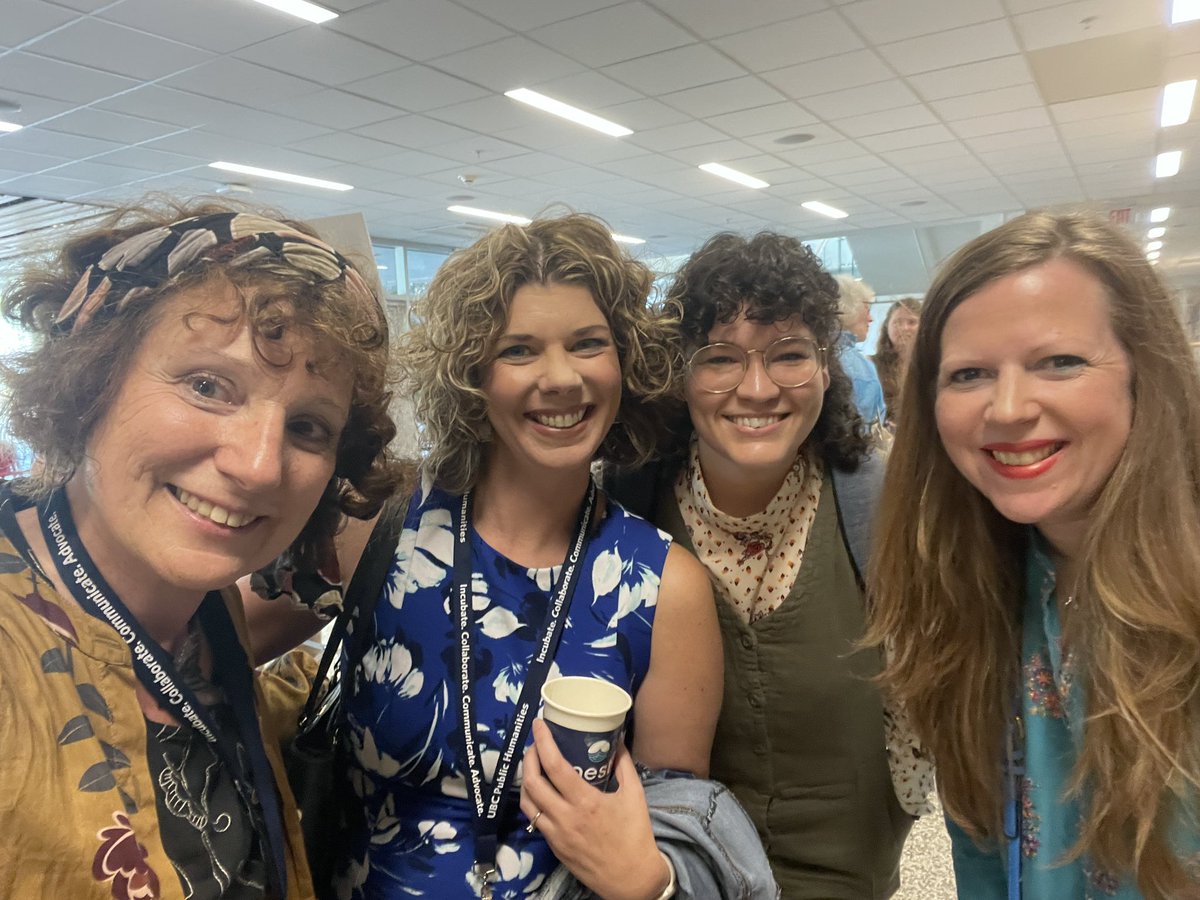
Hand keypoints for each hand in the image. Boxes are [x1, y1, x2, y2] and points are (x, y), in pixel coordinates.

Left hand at [520, 719, 670, 899]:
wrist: (632, 879)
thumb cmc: (635, 835)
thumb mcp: (635, 796)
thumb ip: (625, 766)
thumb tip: (617, 741)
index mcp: (585, 802)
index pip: (554, 766)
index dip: (543, 742)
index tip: (538, 724)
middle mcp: (565, 818)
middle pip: (532, 782)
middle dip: (529, 757)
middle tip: (536, 744)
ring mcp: (556, 834)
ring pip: (527, 803)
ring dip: (526, 780)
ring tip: (533, 766)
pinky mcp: (554, 847)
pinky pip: (535, 820)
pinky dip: (533, 801)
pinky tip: (541, 792)